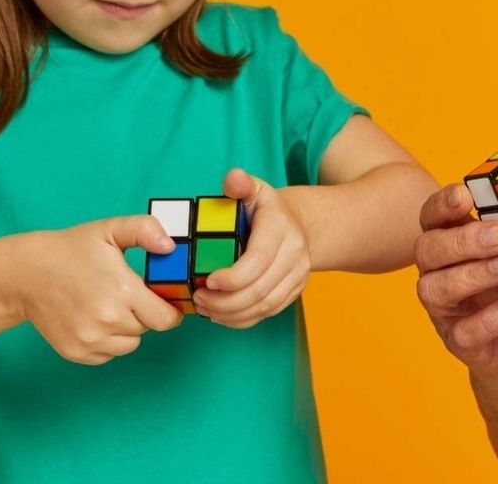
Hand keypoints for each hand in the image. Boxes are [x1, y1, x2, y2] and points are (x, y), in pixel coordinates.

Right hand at [12, 217, 182, 364]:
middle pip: (149, 328)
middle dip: (147, 312)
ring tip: (112, 304)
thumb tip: (170, 247)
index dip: (171, 308)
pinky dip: (110, 340)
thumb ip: (146, 230)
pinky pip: (109, 354)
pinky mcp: (75, 352)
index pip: (166, 318)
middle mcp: (107, 320)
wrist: (27, 273)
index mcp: (123, 290)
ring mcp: (89, 340)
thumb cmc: (73, 249)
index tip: (166, 298)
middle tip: (130, 293)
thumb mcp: (112, 229)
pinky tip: (97, 318)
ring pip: (131, 344)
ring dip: (129, 328)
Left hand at [193, 169, 310, 328]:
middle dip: (224, 301)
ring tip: (205, 308)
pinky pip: (269, 313)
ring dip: (231, 313)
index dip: (232, 277)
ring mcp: (298, 273)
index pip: (258, 259)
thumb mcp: (252, 190)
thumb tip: (233, 178)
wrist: (297, 223)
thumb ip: (239, 184)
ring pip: (264, 305)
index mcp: (280, 226)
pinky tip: (222, 314)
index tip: (206, 281)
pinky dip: (243, 319)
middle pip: (259, 289)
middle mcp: (295, 251)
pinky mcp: (295, 289)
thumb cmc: (264, 208)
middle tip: (198, 298)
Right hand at [415, 183, 497, 383]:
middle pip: (426, 249)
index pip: (430, 215)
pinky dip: (490, 317)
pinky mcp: (459, 341)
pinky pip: (463, 331)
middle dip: (462, 240)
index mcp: (447, 240)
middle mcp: (436, 271)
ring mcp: (443, 308)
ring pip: (435, 288)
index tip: (465, 195)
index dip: (442, 204)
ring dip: (472, 274)